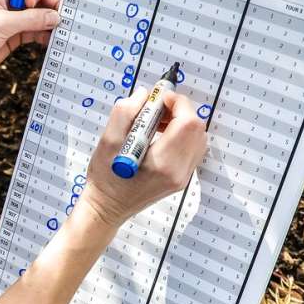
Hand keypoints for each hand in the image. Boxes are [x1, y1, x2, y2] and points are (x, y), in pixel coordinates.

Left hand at [0, 0, 61, 85]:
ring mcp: (12, 20)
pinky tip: (50, 41)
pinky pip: (34, 31)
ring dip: (48, 22)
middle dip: (48, 6)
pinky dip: (44, 35)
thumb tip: (53, 16)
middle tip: (60, 18)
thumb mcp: (2, 25)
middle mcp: (7, 3)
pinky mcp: (14, 36)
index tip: (32, 4)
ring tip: (59, 31)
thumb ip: (30, 19)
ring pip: (38, 16)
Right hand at [78, 85, 208, 228]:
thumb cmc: (105, 179)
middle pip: (197, 128)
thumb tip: (144, 95)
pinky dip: (181, 134)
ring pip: (198, 137)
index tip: (159, 99)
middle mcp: (179, 172)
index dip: (177, 103)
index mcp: (163, 163)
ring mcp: (183, 177)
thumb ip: (125, 112)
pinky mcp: (182, 177)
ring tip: (157, 122)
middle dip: (180, 110)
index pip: (187, 123)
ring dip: (182, 122)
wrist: (107, 208)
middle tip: (157, 109)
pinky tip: (160, 135)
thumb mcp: (107, 141)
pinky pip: (193, 148)